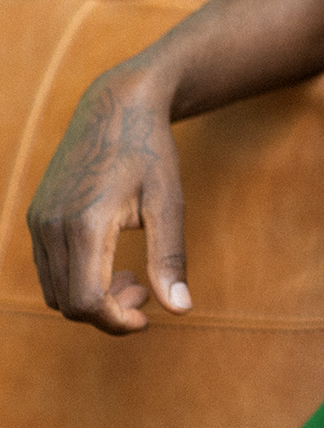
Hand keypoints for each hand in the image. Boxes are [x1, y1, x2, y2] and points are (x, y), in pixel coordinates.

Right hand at [27, 70, 190, 335]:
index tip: (149, 316)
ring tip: (133, 277)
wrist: (116, 106)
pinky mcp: (38, 216)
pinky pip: (49, 269)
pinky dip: (77, 279)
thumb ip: (170, 258)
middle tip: (146, 292)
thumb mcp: (169, 203)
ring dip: (92, 298)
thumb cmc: (150, 152)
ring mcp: (39, 221)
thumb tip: (181, 310)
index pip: (87, 302)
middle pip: (68, 303)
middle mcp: (52, 226)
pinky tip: (111, 262)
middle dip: (109, 312)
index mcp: (84, 225)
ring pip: (55, 290)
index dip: (118, 322)